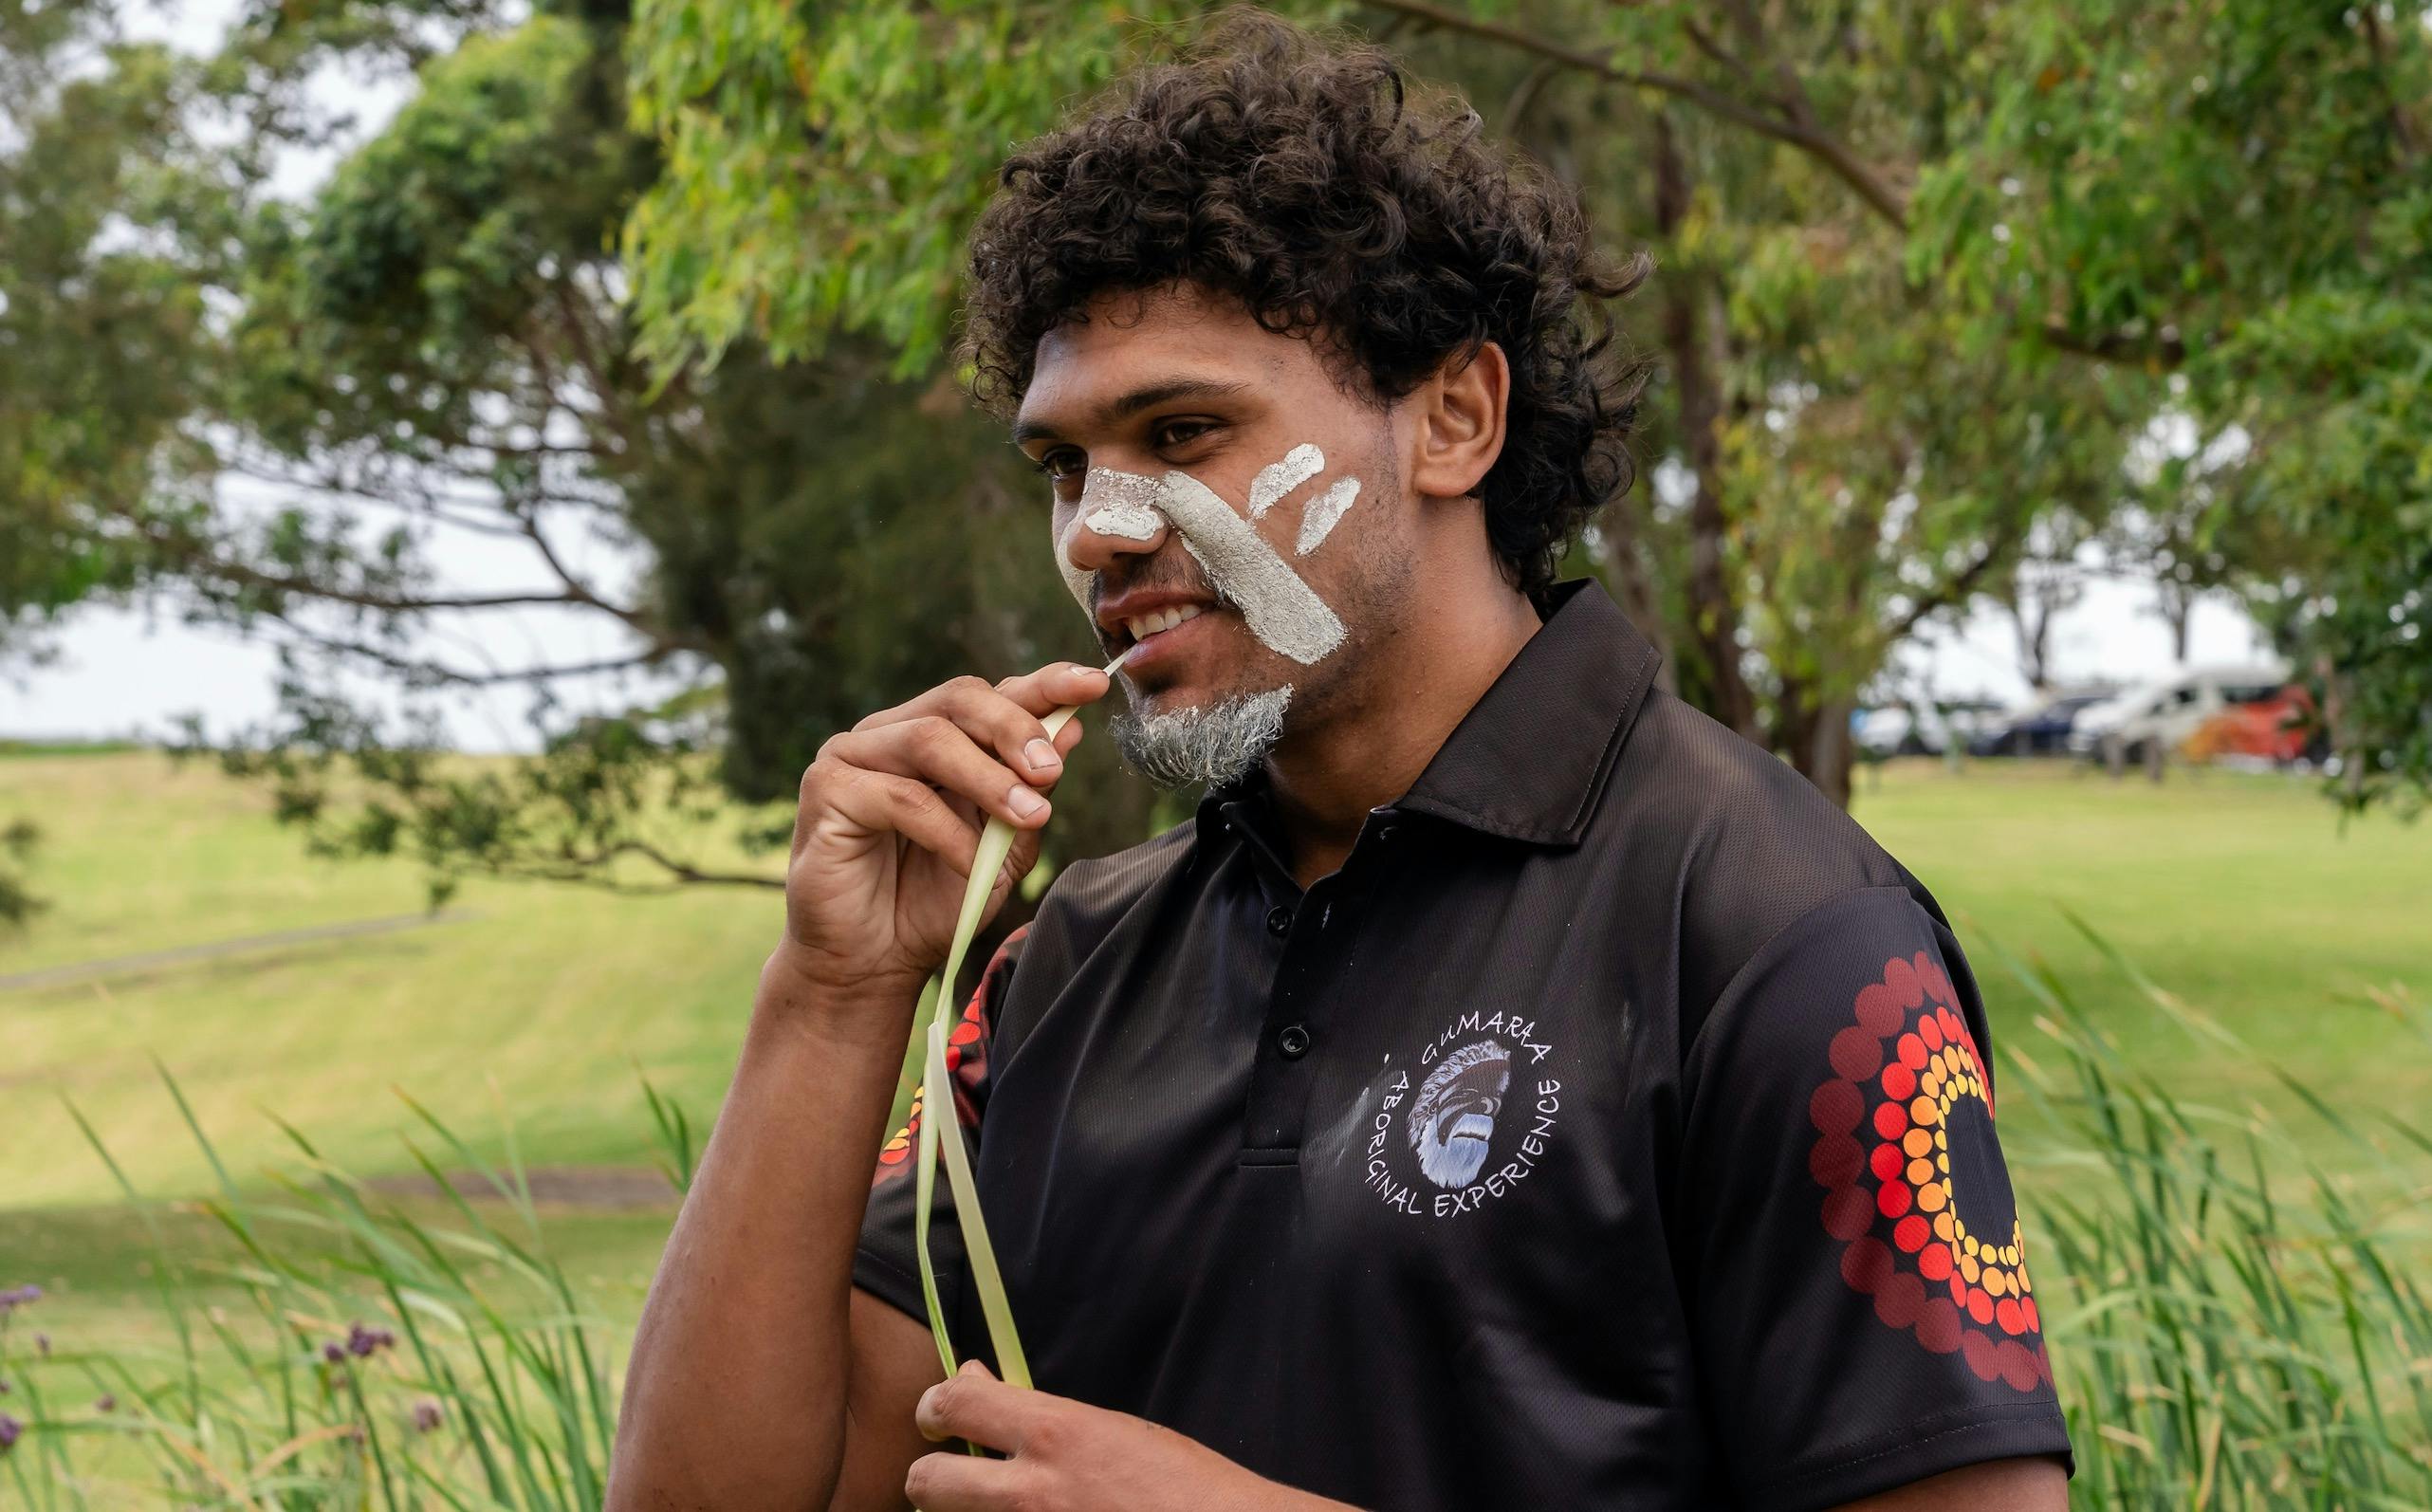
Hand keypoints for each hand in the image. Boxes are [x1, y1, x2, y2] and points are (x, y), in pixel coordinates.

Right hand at [774, 662, 1111, 1018]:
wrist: (873, 961)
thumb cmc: (933, 901)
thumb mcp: (1001, 847)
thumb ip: (1028, 791)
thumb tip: (1069, 732)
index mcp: (939, 737)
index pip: (992, 694)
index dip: (1044, 685)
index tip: (1094, 685)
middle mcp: (894, 733)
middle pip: (960, 699)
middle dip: (1016, 729)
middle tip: (1051, 771)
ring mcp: (854, 754)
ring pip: (930, 738)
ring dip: (989, 779)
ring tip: (1029, 816)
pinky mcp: (827, 789)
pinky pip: (899, 795)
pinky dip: (947, 831)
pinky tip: (970, 863)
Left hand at [906, 1363, 1361, 1511]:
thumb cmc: (1183, 1488)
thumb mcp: (1115, 1432)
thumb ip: (1040, 1412)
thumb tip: (977, 1380)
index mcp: (1055, 1434)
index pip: (955, 1404)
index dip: (935, 1407)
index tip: (939, 1416)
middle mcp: (1032, 1492)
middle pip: (926, 1484)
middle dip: (929, 1478)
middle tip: (950, 1477)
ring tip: (1002, 1509)